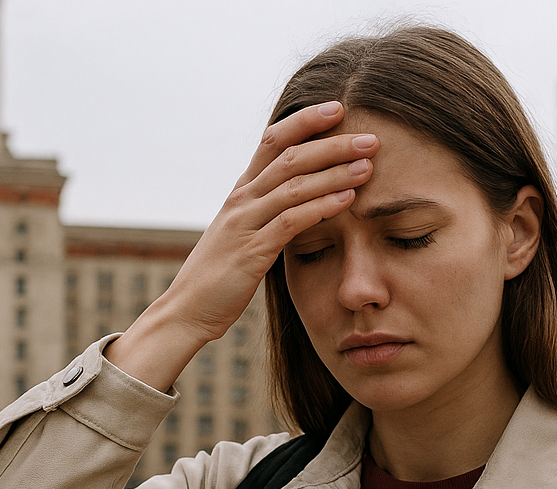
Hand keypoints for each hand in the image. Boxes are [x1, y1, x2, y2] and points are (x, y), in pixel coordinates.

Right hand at [105, 101, 378, 391]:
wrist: (187, 311)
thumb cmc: (219, 277)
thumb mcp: (243, 235)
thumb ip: (267, 214)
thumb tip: (301, 201)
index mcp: (241, 193)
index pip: (272, 141)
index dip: (304, 121)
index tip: (337, 109)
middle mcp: (241, 201)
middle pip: (289, 156)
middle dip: (331, 144)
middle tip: (370, 137)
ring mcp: (244, 224)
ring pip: (293, 185)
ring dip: (334, 173)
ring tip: (367, 165)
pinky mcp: (252, 252)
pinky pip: (290, 221)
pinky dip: (321, 207)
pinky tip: (347, 201)